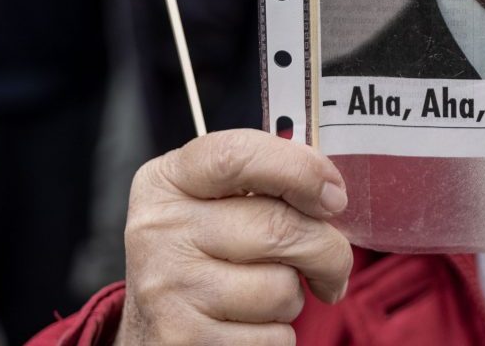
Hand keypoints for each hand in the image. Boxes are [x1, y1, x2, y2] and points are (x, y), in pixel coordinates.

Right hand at [116, 130, 352, 344]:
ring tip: (267, 294)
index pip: (238, 156)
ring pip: (281, 289)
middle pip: (278, 227)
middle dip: (328, 250)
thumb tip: (329, 192)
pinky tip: (251, 324)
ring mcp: (167, 288)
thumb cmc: (201, 254)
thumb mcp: (210, 204)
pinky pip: (272, 337)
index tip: (334, 196)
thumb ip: (263, 184)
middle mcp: (159, 230)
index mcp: (167, 181)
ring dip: (294, 296)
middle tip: (333, 263)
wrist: (150, 327)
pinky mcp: (183, 339)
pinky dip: (278, 334)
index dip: (301, 171)